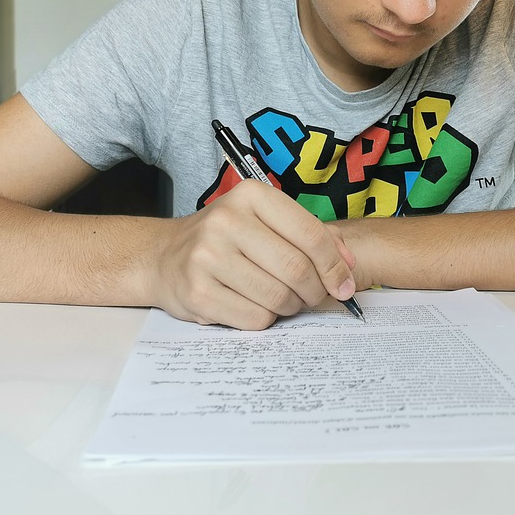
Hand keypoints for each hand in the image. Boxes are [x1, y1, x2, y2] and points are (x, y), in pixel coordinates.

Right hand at [148, 180, 356, 328]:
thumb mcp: (266, 222)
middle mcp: (226, 220)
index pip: (310, 233)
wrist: (165, 257)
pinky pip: (254, 319)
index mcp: (251, 196)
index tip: (345, 286)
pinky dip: (264, 319)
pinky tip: (252, 305)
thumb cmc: (227, 240)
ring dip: (290, 307)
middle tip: (314, 298)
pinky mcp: (197, 292)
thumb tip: (349, 265)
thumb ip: (311, 236)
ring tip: (281, 300)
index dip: (335, 266)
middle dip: (315, 291)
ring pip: (278, 298)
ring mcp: (208, 256)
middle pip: (296, 269)